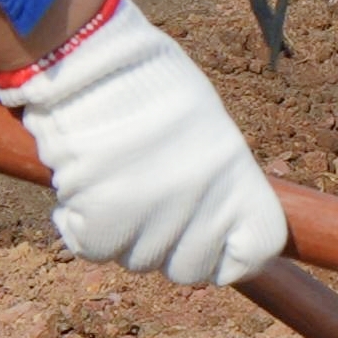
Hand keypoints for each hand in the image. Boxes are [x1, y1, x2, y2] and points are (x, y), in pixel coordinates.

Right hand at [5, 0, 288, 287]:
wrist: (91, 68)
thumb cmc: (149, 85)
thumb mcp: (207, 126)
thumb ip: (217, 182)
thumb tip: (220, 227)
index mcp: (238, 179)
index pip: (254, 252)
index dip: (231, 256)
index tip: (214, 245)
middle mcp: (201, 207)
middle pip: (189, 268)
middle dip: (171, 247)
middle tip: (151, 206)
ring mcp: (151, 222)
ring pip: (139, 259)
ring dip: (126, 232)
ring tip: (116, 180)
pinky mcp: (100, 227)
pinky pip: (94, 248)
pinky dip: (84, 226)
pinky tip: (84, 187)